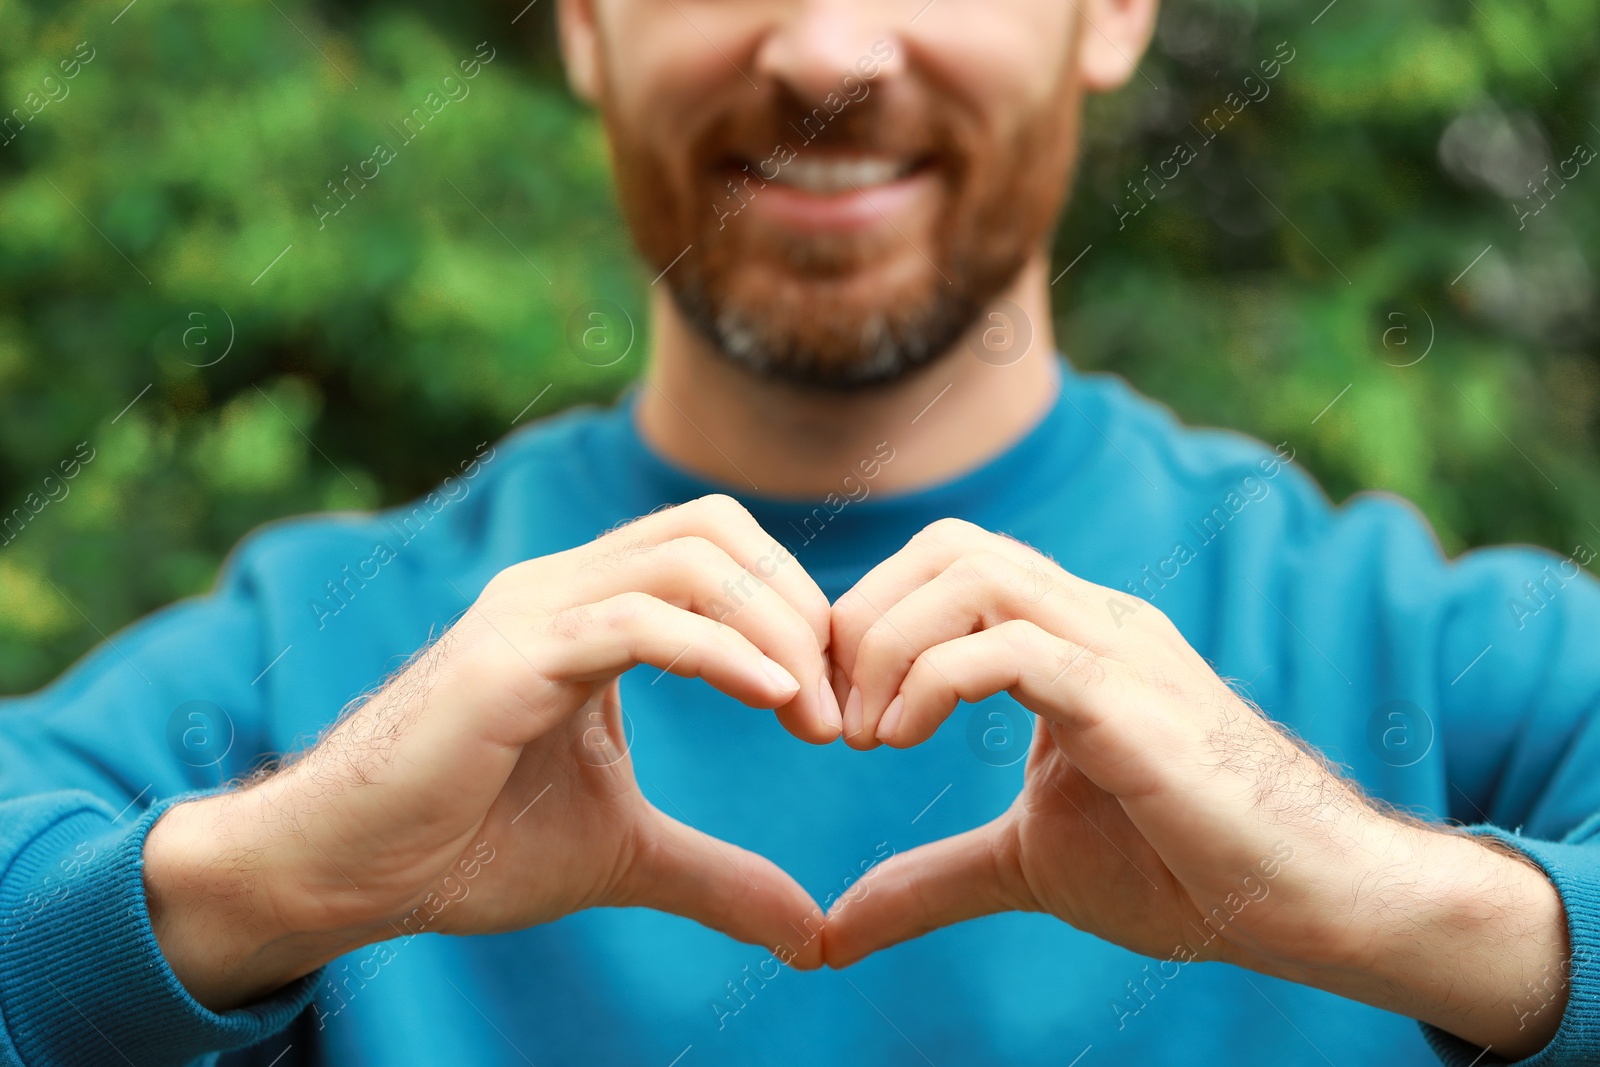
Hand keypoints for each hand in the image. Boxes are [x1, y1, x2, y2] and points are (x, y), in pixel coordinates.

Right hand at [145, 495, 841, 1010]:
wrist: (344, 873)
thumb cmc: (466, 845)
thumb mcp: (622, 855)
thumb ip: (716, 874)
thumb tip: (811, 931)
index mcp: (588, 609)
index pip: (719, 549)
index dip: (794, 607)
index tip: (839, 698)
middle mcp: (560, 587)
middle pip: (714, 529)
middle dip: (798, 603)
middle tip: (840, 702)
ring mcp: (530, 612)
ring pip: (686, 559)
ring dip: (773, 627)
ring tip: (813, 715)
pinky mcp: (506, 659)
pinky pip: (634, 621)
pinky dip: (718, 651)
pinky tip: (770, 698)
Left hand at [822, 518, 1569, 1058]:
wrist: (1303, 902)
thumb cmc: (1181, 869)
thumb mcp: (1023, 865)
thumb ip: (930, 878)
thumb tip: (834, 933)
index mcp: (1068, 637)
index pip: (946, 563)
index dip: (866, 618)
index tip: (828, 708)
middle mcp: (1091, 620)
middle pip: (949, 544)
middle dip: (863, 616)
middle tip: (833, 715)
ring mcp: (1116, 649)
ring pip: (973, 574)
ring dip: (887, 644)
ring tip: (864, 735)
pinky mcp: (1131, 700)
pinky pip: (1010, 646)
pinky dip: (931, 680)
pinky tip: (900, 740)